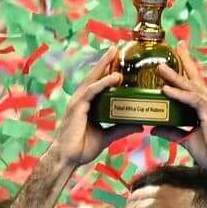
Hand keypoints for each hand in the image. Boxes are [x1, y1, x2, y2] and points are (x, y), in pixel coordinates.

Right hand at [51, 49, 146, 169]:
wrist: (67, 159)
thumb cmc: (82, 148)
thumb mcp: (107, 137)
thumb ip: (121, 129)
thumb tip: (139, 125)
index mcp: (87, 105)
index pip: (98, 83)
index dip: (107, 71)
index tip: (118, 61)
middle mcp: (81, 100)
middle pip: (94, 76)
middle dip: (105, 61)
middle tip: (116, 48)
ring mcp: (78, 102)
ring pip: (92, 79)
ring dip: (104, 66)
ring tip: (115, 54)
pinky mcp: (77, 107)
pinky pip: (92, 91)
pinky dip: (103, 83)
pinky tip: (114, 77)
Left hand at [156, 45, 206, 170]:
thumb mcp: (185, 139)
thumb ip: (171, 131)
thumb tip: (154, 127)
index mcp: (205, 106)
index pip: (194, 84)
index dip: (186, 69)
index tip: (178, 54)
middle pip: (195, 77)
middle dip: (185, 60)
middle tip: (176, 45)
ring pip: (191, 87)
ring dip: (175, 76)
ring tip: (160, 68)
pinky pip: (192, 100)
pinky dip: (179, 94)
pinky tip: (166, 90)